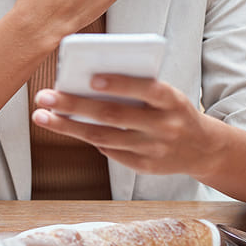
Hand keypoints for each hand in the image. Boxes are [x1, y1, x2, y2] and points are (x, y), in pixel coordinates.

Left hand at [30, 74, 222, 177]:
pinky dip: (89, 139)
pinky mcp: (145, 166)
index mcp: (172, 100)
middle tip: (44, 97)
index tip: (91, 78)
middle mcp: (164, 126)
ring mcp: (154, 149)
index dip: (119, 84)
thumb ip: (138, 88)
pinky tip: (69, 129)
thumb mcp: (167, 95)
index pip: (145, 89)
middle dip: (74, 105)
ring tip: (42, 116)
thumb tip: (89, 83)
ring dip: (69, 127)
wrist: (203, 148)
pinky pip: (111, 152)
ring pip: (104, 137)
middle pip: (113, 115)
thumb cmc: (174, 111)